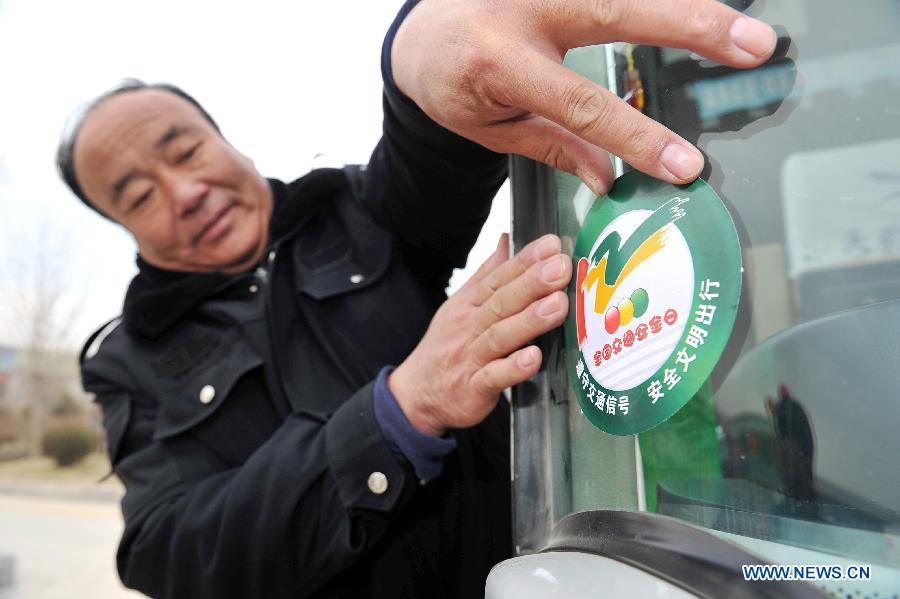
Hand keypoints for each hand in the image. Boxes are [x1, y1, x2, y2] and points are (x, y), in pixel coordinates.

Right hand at [389, 233, 570, 435]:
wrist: (416, 393)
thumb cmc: (446, 347)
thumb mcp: (460, 306)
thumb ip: (486, 274)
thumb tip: (507, 241)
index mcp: (470, 305)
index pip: (499, 278)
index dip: (525, 260)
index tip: (551, 245)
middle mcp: (470, 327)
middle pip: (502, 301)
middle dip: (532, 283)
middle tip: (561, 267)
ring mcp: (471, 357)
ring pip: (501, 335)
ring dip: (530, 320)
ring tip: (557, 305)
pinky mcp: (473, 388)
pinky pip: (494, 377)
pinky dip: (513, 368)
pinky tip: (534, 358)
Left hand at [392, 0, 776, 193]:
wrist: (416, 37)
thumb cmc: (451, 87)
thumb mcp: (492, 130)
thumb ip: (553, 147)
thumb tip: (609, 177)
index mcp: (500, 64)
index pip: (582, 105)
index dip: (638, 137)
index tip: (685, 164)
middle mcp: (522, 9)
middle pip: (617, 11)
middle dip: (692, 27)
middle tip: (753, 45)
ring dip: (686, 3)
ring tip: (743, 26)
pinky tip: (697, 7)